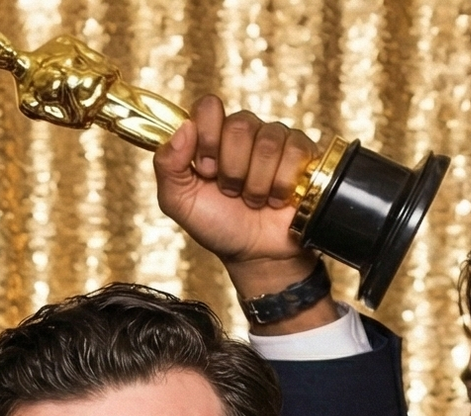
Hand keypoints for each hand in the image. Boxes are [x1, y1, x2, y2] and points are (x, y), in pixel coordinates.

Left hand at [154, 98, 334, 328]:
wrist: (255, 253)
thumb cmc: (218, 225)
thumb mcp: (179, 202)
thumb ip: (167, 165)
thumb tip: (183, 127)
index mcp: (211, 137)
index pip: (208, 107)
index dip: (206, 138)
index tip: (206, 170)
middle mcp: (243, 132)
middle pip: (239, 125)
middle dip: (232, 169)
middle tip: (230, 191)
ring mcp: (275, 139)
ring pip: (267, 141)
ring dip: (255, 182)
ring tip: (252, 199)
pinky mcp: (303, 151)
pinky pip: (294, 151)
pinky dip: (281, 185)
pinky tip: (276, 198)